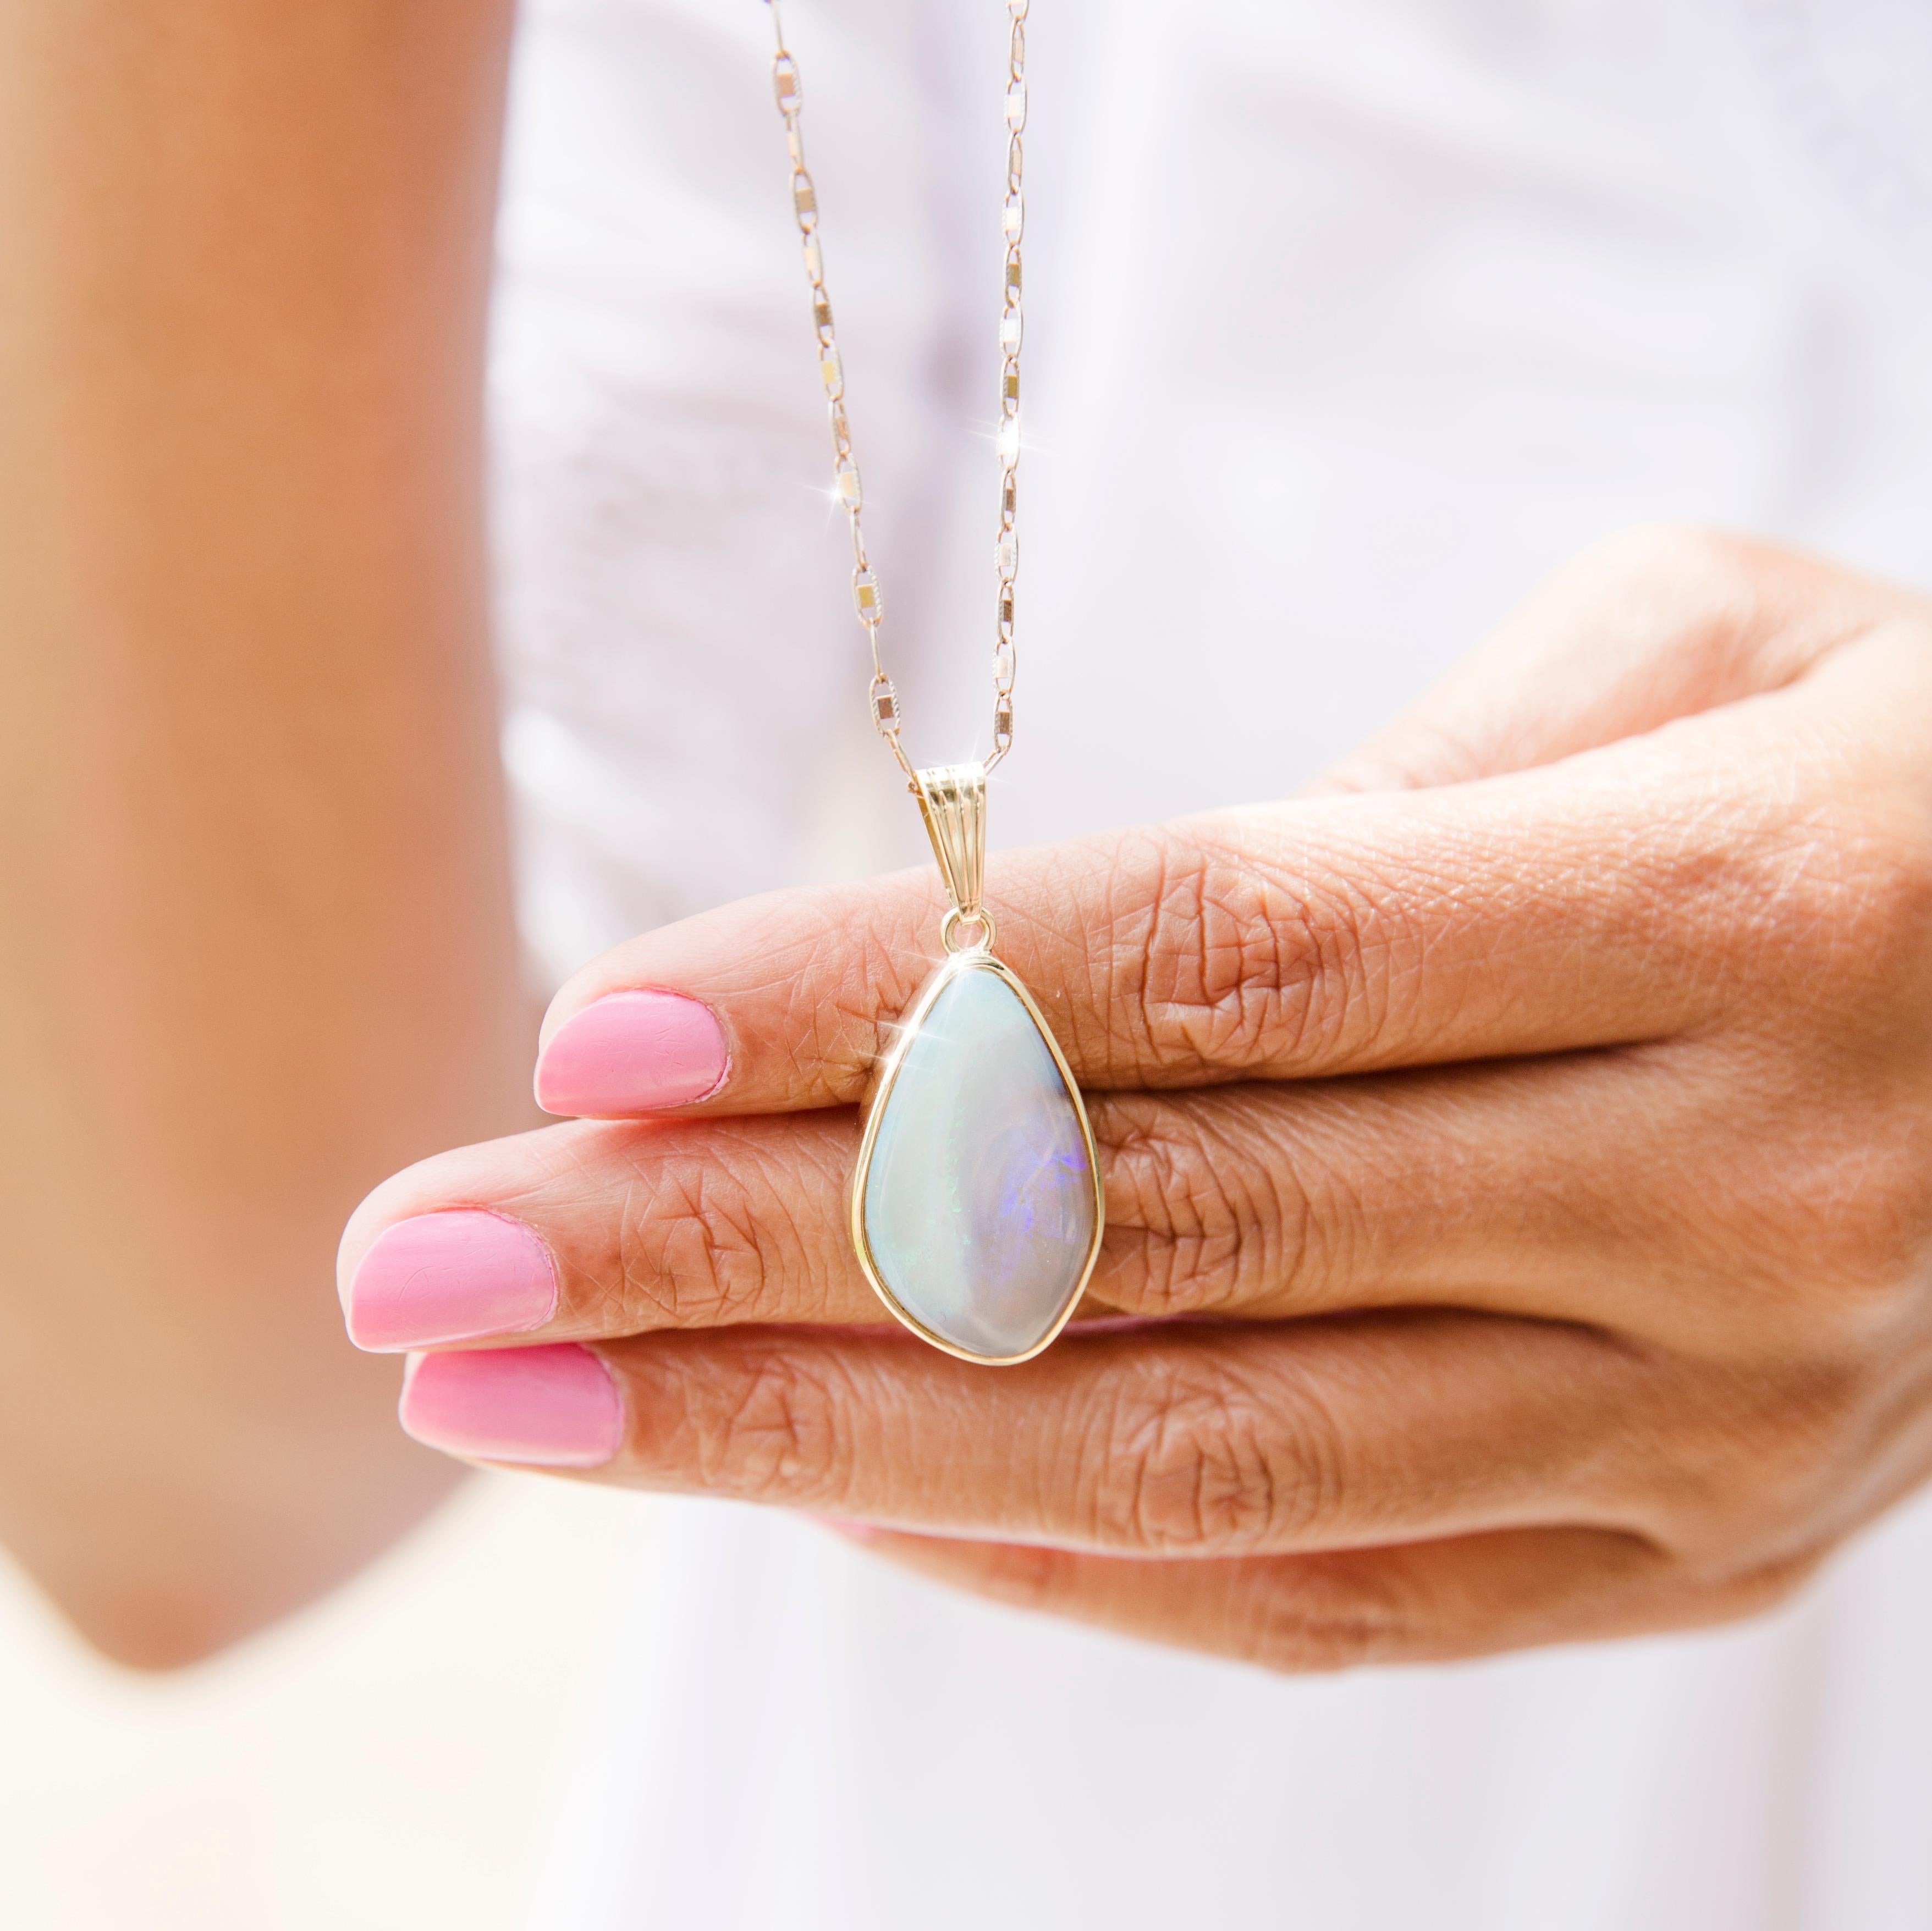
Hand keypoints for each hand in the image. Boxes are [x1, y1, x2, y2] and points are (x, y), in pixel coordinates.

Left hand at [339, 526, 1931, 1670]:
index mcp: (1727, 918)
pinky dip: (1030, 1554)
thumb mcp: (1683, 667)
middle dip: (731, 1256)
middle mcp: (1714, 1206)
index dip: (868, 1009)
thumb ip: (1363, 820)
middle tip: (430, 1262)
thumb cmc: (1886, 761)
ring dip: (807, 1440)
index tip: (578, 1035)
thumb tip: (1017, 981)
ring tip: (534, 1401)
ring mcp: (1711, 1434)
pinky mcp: (1688, 1557)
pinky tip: (811, 1485)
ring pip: (1182, 1467)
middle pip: (1125, 1245)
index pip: (1197, 971)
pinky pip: (1304, 1592)